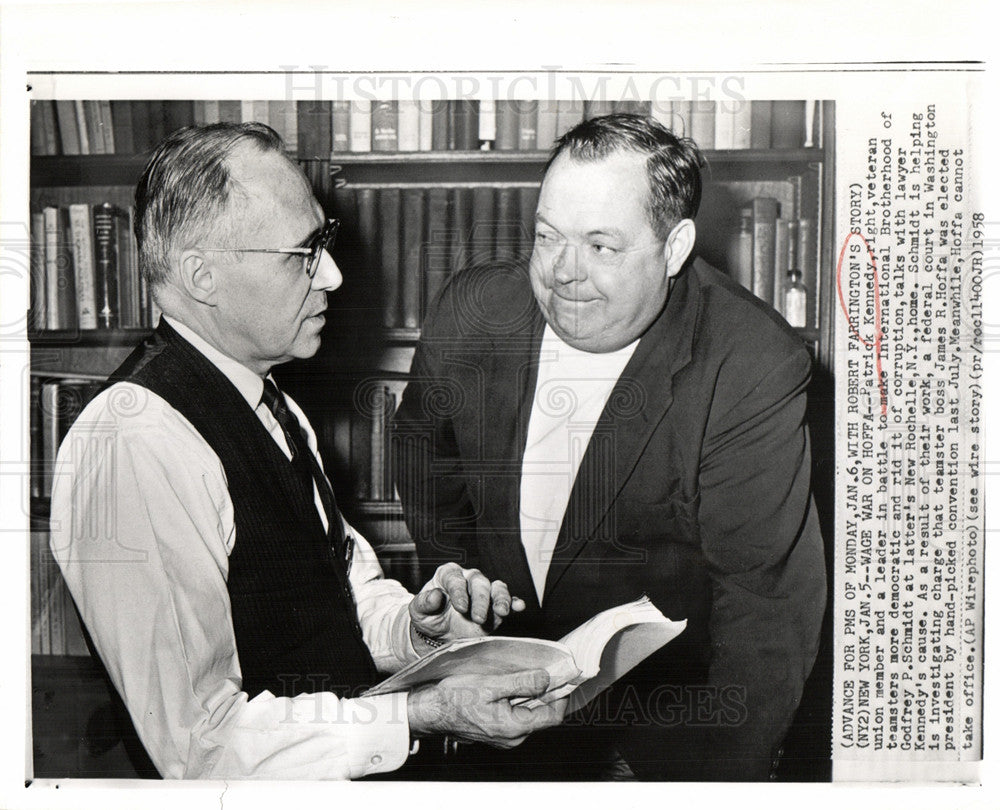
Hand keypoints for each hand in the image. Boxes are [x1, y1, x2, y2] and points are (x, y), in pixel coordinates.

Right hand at [407, 669, 568, 748]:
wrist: (428, 711)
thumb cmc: (453, 698)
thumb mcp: (490, 684)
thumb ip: (521, 683)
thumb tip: (546, 679)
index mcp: (514, 728)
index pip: (553, 716)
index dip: (562, 695)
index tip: (562, 676)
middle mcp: (512, 737)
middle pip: (542, 715)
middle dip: (546, 693)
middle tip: (545, 670)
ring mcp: (504, 737)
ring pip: (529, 715)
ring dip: (531, 696)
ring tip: (526, 675)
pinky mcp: (496, 731)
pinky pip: (516, 716)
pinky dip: (519, 701)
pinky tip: (511, 686)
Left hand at [409, 563, 525, 652]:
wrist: (440, 634)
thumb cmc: (428, 617)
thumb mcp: (418, 612)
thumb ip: (424, 603)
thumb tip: (435, 596)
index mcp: (448, 575)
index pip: (455, 579)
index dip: (459, 592)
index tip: (460, 607)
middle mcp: (468, 579)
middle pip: (479, 583)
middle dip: (480, 600)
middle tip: (478, 618)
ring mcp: (484, 592)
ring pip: (496, 588)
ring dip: (501, 599)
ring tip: (503, 612)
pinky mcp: (495, 606)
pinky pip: (508, 600)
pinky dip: (514, 603)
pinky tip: (519, 607)